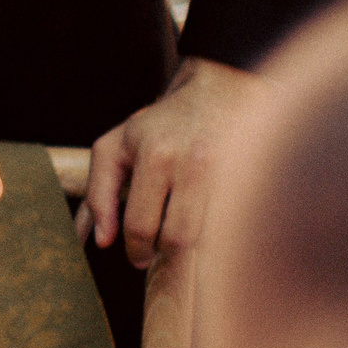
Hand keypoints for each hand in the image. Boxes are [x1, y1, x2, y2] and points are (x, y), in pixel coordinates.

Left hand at [84, 57, 259, 267]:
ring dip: (184, 243)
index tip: (134, 255)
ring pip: (203, 236)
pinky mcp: (249, 181)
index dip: (134, 248)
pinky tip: (202, 218)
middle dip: (158, 251)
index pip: (140, 223)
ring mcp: (225, 173)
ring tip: (173, 229)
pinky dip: (212, 231)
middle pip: (174, 238)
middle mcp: (190, 163)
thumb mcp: (115, 147)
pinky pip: (227, 225)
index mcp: (153, 155)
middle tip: (151, 250)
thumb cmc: (159, 125)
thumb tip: (98, 241)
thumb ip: (98, 192)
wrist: (219, 92)